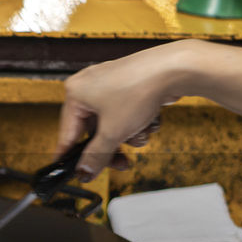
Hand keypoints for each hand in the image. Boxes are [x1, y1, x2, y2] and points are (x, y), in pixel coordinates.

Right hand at [58, 41, 196, 177]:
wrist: (174, 69)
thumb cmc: (138, 90)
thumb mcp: (113, 132)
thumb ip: (96, 156)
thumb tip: (84, 172)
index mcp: (76, 92)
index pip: (68, 133)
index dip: (71, 155)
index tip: (71, 171)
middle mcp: (89, 86)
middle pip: (93, 130)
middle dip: (111, 146)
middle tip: (120, 163)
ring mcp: (109, 85)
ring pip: (112, 125)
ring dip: (128, 135)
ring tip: (141, 132)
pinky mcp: (127, 86)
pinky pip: (124, 114)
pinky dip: (136, 122)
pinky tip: (148, 120)